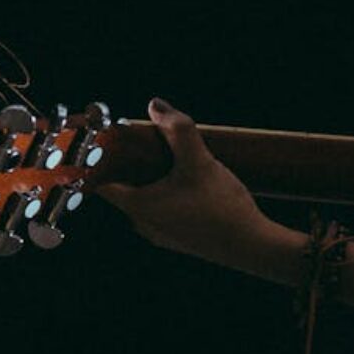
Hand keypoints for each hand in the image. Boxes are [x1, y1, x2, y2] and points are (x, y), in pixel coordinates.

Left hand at [94, 98, 295, 279]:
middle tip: (146, 142)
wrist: (252, 247)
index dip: (101, 160)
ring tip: (173, 158)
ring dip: (153, 178)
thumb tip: (156, 106)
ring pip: (146, 199)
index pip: (101, 182)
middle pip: (125, 187)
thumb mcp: (198, 160)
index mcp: (138, 206)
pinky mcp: (179, 238)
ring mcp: (161, 234)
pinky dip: (169, 193)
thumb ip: (178, 130)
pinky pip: (163, 210)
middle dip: (132, 164)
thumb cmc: (221, 206)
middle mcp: (143, 224)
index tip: (109, 142)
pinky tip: (191, 182)